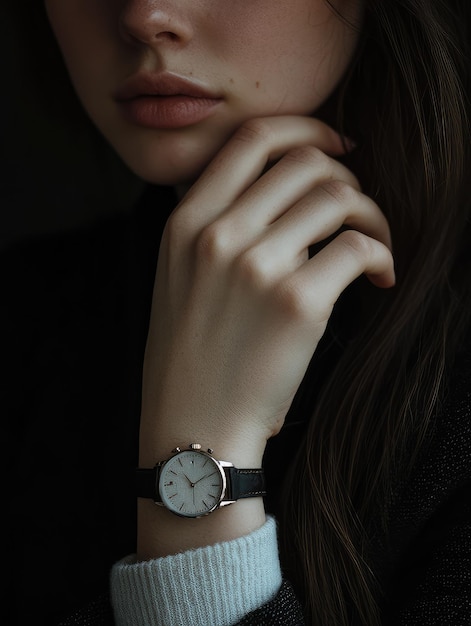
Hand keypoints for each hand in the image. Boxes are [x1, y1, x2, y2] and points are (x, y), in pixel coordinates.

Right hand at [139, 116, 394, 468]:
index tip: (336, 146)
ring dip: (371, 214)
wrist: (193, 426)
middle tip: (356, 209)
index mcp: (186, 223)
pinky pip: (359, 246)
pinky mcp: (297, 303)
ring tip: (374, 244)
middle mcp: (218, 234)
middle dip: (346, 176)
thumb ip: (214, 224)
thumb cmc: (191, 355)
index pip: (252, 138)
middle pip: (306, 162)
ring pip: (339, 197)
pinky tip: (381, 276)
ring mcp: (256, 266)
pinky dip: (383, 254)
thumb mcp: (178, 275)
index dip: (306, 128)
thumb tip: (279, 188)